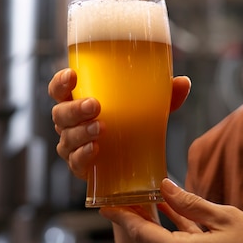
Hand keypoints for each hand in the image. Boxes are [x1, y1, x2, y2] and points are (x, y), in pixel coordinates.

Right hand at [48, 69, 190, 179]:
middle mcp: (71, 123)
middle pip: (60, 113)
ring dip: (81, 132)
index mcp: (79, 101)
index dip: (60, 81)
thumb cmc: (134, 126)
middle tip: (95, 105)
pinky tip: (96, 150)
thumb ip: (165, 94)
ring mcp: (73, 146)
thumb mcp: (151, 108)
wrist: (135, 165)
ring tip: (101, 128)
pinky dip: (83, 156)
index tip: (73, 75)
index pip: (60, 89)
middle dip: (75, 108)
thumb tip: (183, 82)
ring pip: (66, 138)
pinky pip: (75, 162)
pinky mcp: (81, 167)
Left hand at [100, 179, 242, 242]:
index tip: (105, 204)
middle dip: (140, 218)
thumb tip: (165, 187)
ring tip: (152, 200)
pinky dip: (178, 238)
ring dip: (160, 226)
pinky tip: (177, 217)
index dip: (121, 217)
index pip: (141, 233)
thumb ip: (191, 203)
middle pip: (151, 242)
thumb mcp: (226, 218)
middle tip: (129, 195)